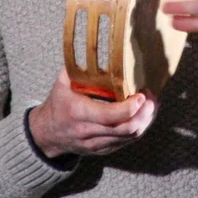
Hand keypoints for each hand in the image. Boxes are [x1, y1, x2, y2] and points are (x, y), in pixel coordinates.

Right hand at [28, 68, 157, 157]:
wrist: (46, 134)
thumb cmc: (57, 105)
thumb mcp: (61, 83)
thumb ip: (76, 67)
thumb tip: (91, 47)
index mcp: (80, 113)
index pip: (111, 115)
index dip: (131, 107)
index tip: (141, 94)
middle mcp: (89, 131)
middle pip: (126, 128)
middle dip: (145, 113)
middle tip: (152, 98)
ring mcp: (97, 143)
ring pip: (130, 137)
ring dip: (145, 121)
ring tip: (152, 105)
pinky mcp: (103, 150)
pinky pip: (126, 141)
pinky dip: (139, 128)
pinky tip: (143, 115)